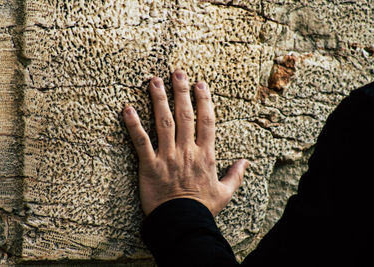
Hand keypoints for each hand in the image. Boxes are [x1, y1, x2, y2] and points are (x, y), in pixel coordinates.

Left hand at [123, 70, 248, 215]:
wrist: (181, 223)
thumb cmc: (202, 208)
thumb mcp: (225, 193)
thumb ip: (236, 175)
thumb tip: (246, 162)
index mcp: (205, 155)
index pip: (206, 121)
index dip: (204, 100)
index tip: (201, 84)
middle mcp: (187, 151)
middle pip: (185, 115)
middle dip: (181, 92)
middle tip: (177, 72)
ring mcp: (167, 157)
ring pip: (163, 123)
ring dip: (159, 100)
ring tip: (154, 81)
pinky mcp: (149, 166)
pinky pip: (141, 142)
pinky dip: (133, 124)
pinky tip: (127, 108)